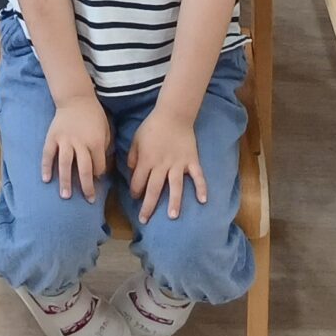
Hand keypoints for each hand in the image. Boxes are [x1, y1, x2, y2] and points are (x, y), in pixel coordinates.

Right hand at [40, 97, 110, 198]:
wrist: (76, 98)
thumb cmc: (94, 115)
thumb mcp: (106, 129)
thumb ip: (104, 147)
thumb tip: (101, 166)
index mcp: (96, 142)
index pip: (98, 165)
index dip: (99, 174)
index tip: (97, 179)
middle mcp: (80, 143)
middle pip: (84, 169)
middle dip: (87, 186)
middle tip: (88, 200)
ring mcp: (65, 140)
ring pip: (65, 164)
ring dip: (65, 181)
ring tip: (65, 196)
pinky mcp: (53, 137)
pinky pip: (48, 154)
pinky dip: (46, 167)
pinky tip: (45, 179)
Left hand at [127, 107, 208, 222]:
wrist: (173, 114)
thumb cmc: (152, 127)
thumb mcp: (136, 139)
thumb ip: (132, 156)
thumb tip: (132, 171)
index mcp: (146, 160)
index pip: (138, 181)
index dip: (135, 191)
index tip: (135, 197)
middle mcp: (162, 165)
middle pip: (154, 189)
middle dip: (148, 206)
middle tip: (145, 220)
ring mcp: (178, 164)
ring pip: (175, 186)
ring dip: (173, 202)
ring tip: (172, 216)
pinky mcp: (191, 160)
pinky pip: (197, 176)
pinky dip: (201, 188)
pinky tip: (203, 201)